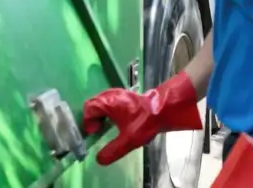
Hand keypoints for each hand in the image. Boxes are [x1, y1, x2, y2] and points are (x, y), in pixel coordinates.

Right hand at [82, 70, 202, 164]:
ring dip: (100, 114)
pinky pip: (109, 101)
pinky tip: (115, 121)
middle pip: (93, 104)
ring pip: (101, 102)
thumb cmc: (145, 122)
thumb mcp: (128, 140)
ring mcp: (118, 93)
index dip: (88, 122)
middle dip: (92, 118)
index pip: (88, 109)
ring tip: (105, 127)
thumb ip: (113, 150)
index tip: (96, 133)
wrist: (164, 108)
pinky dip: (107, 111)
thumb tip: (99, 159)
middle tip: (98, 131)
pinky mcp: (124, 95)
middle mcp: (110, 94)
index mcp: (108, 102)